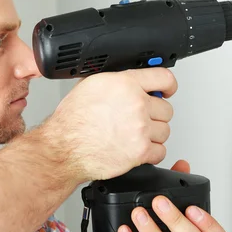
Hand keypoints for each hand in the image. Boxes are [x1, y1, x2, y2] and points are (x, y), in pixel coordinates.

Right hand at [44, 68, 177, 181]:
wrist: (64, 148)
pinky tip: (136, 148)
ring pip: (165, 131)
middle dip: (155, 114)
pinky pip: (161, 151)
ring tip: (135, 134)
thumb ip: (115, 80)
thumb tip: (128, 80)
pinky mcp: (140, 151)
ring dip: (153, 134)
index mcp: (125, 84)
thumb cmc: (72, 120)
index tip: (167, 91)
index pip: (164, 78)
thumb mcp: (90, 85)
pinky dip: (151, 153)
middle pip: (166, 109)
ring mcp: (140, 129)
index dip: (168, 85)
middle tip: (141, 118)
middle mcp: (136, 105)